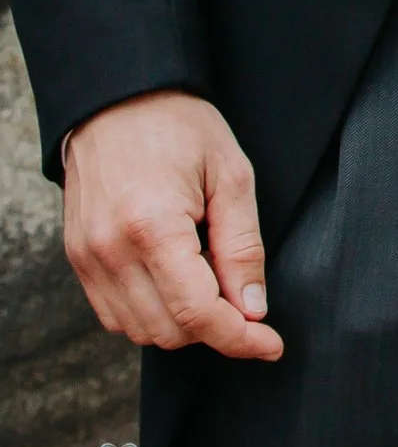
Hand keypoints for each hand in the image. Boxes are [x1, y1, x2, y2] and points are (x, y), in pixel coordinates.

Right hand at [63, 91, 283, 359]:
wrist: (119, 101)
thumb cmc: (182, 129)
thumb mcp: (233, 177)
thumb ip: (242, 248)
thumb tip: (253, 309)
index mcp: (152, 227)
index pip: (198, 313)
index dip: (240, 338)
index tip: (271, 345)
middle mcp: (109, 251)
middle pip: (169, 330)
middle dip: (216, 328)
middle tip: (247, 301)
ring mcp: (87, 258)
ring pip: (139, 330)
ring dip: (184, 324)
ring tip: (211, 281)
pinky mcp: (78, 259)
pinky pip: (115, 314)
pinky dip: (151, 313)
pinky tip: (178, 281)